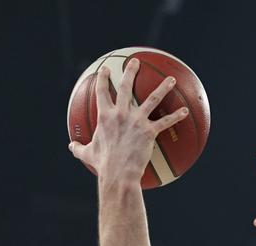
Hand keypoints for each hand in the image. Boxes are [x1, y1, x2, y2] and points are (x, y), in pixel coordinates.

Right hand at [68, 59, 189, 186]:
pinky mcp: (149, 132)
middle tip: (135, 62)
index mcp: (105, 116)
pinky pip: (166, 122)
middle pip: (126, 87)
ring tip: (171, 79)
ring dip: (163, 87)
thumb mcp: (88, 154)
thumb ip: (79, 148)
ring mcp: (136, 121)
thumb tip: (71, 146)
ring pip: (152, 99)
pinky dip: (176, 116)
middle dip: (130, 72)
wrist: (118, 173)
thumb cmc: (103, 164)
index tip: (105, 69)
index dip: (103, 78)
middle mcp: (121, 114)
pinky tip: (185, 110)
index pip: (102, 92)